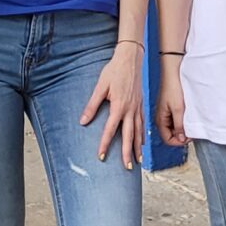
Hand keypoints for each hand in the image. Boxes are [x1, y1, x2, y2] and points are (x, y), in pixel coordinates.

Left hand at [80, 46, 145, 169]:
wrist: (131, 58)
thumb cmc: (114, 71)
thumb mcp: (100, 87)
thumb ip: (92, 105)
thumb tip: (83, 121)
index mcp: (119, 106)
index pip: (111, 130)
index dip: (105, 144)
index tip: (101, 156)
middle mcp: (130, 109)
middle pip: (129, 136)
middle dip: (128, 153)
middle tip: (127, 167)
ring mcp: (138, 107)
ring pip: (138, 131)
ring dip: (138, 147)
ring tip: (138, 161)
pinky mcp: (141, 104)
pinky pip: (142, 123)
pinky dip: (142, 135)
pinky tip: (142, 142)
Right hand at [156, 61, 187, 147]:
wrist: (172, 71)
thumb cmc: (173, 87)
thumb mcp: (178, 109)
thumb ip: (180, 126)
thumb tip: (181, 139)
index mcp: (160, 120)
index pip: (168, 139)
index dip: (179, 142)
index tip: (189, 138)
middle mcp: (161, 118)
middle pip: (171, 135)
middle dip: (181, 135)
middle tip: (192, 131)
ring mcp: (165, 112)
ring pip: (174, 127)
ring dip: (182, 128)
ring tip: (190, 122)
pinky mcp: (170, 107)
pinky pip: (175, 119)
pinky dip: (182, 120)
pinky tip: (188, 116)